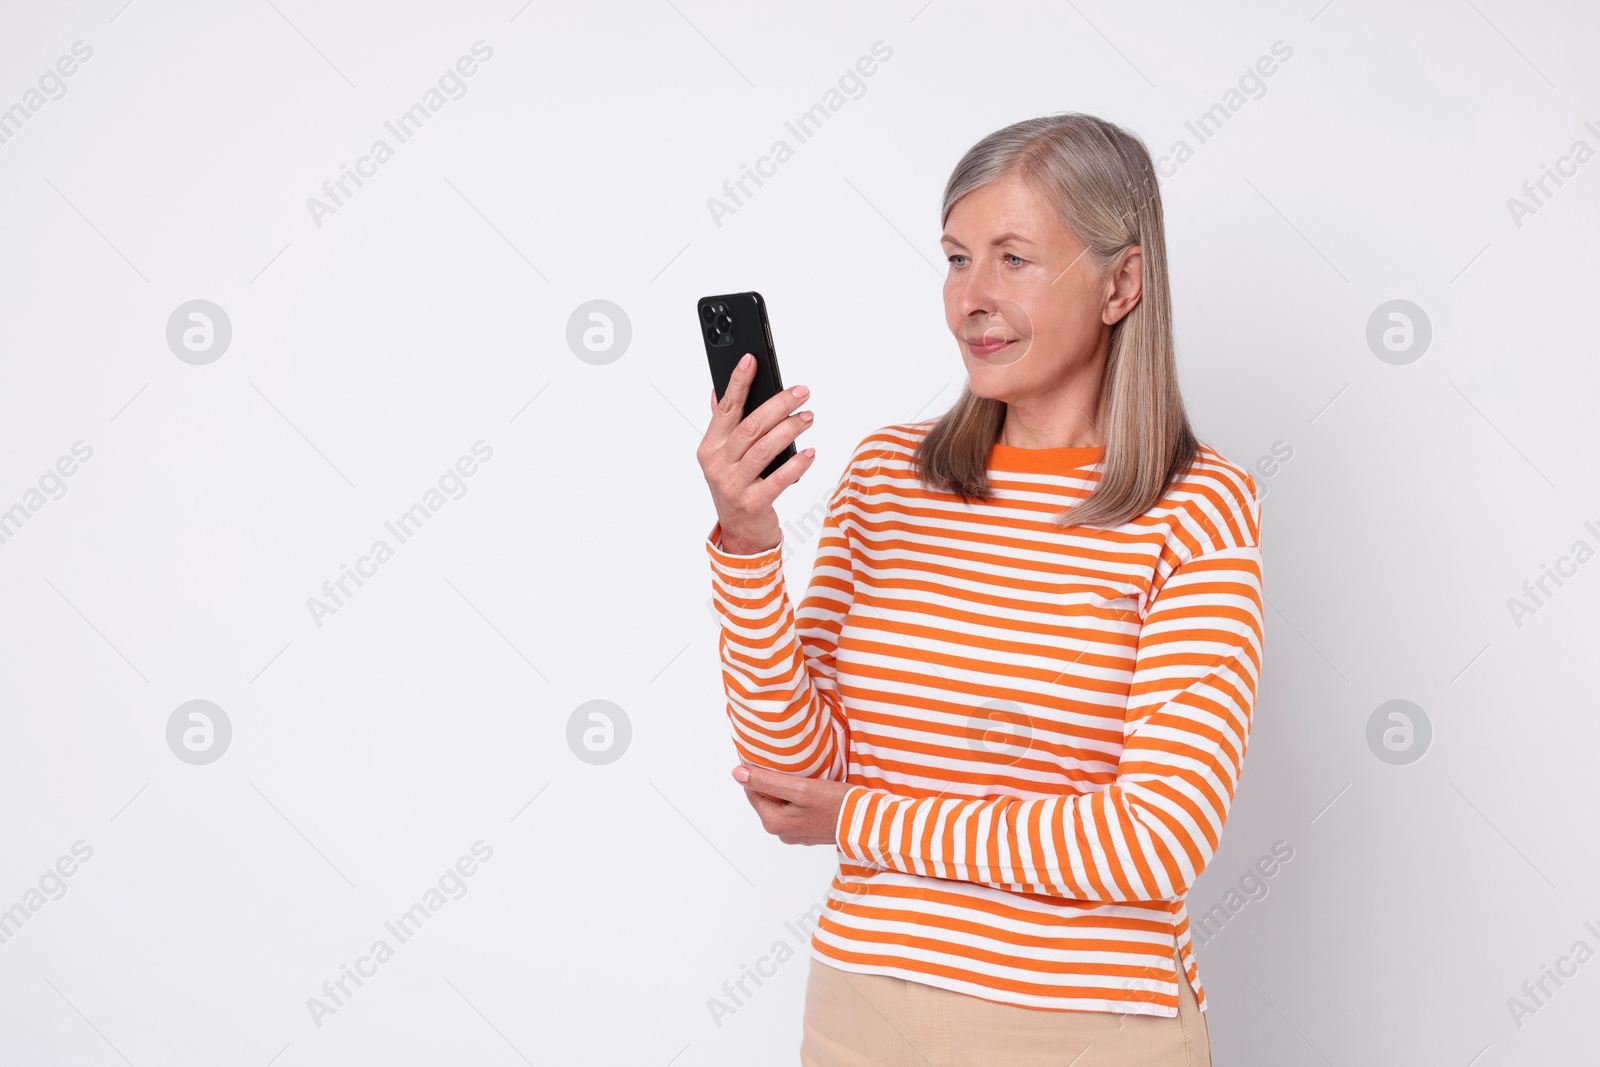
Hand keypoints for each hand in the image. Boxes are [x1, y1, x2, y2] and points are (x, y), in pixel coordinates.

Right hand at [697, 353, 816, 554]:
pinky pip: (779, 479)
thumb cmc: (737, 487)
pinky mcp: (753, 503)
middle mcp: (718, 465)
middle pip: (750, 426)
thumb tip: (717, 392)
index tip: (752, 360)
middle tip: (802, 392)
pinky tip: (810, 453)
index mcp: (710, 447)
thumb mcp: (724, 457)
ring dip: (790, 429)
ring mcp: (733, 485)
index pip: (725, 408)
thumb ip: (723, 426)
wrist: (741, 533)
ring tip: (809, 417)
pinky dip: (797, 464)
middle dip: (778, 404)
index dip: (738, 382)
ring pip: (764, 448)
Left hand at [732, 763, 852, 845]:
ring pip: (782, 802)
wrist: (869, 823)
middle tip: (788, 762)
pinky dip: (799, 797)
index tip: (766, 754)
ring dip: (787, 788)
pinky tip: (812, 787)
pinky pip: (796, 809)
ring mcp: (796, 833)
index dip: (756, 770)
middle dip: (773, 780)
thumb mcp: (800, 788)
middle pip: (766, 797)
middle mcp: (782, 832)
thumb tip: (738, 773)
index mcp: (774, 823)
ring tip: (802, 773)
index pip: (752, 790)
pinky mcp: (810, 830)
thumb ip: (768, 781)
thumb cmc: (838, 805)